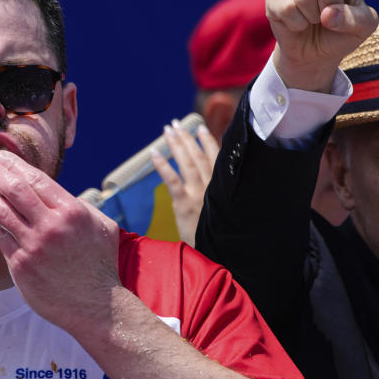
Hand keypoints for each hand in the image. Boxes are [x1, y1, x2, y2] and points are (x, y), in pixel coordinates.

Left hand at [0, 149, 120, 334]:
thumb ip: (81, 206)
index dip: (13, 163)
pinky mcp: (20, 266)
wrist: (95, 306)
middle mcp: (51, 226)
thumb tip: (60, 192)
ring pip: (0, 210)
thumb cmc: (100, 264)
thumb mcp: (102, 226)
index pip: (35, 178)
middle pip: (13, 189)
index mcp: (72, 211)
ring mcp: (33, 246)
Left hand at [151, 121, 219, 246]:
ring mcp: (198, 194)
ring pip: (187, 163)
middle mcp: (211, 187)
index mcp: (222, 188)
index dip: (208, 142)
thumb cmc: (221, 235)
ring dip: (177, 144)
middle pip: (198, 156)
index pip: (216, 159)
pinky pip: (172, 180)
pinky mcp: (184, 204)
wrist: (218, 254)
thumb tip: (213, 185)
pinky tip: (154, 153)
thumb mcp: (224, 212)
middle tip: (176, 124)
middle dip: (187, 138)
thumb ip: (219, 196)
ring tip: (168, 130)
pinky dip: (163, 166)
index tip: (201, 128)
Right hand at [266, 0, 377, 91]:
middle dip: (331, 7)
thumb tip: (327, 15)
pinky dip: (295, 23)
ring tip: (312, 20)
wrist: (314, 54)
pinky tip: (297, 24)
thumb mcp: (362, 28)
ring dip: (311, 17)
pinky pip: (285, 7)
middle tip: (328, 16)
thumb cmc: (341, 34)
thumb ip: (353, 20)